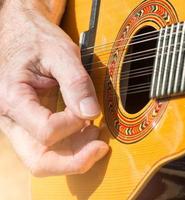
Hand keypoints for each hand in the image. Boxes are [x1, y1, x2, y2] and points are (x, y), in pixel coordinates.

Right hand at [0, 1, 107, 175]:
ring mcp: (19, 124)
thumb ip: (76, 83)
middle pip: (39, 160)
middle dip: (74, 161)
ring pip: (44, 158)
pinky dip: (70, 145)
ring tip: (97, 136)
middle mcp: (10, 118)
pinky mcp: (30, 123)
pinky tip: (86, 131)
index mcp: (12, 98)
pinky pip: (48, 146)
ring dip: (74, 155)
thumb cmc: (36, 39)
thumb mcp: (60, 53)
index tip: (89, 109)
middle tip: (101, 147)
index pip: (46, 131)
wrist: (20, 32)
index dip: (74, 124)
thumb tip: (91, 113)